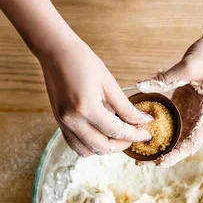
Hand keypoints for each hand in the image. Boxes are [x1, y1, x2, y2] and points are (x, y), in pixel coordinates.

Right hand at [39, 38, 151, 156]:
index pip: (116, 131)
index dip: (134, 134)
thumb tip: (142, 120)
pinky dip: (90, 145)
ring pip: (87, 151)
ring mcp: (63, 123)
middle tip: (134, 135)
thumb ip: (125, 106)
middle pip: (102, 146)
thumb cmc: (82, 61)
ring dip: (105, 148)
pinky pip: (75, 144)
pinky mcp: (59, 122)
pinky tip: (101, 135)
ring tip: (117, 136)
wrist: (56, 52)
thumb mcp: (108, 82)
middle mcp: (72, 120)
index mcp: (86, 108)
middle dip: (122, 144)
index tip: (146, 134)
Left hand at [137, 32, 202, 166]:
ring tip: (137, 152)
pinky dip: (156, 127)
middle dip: (163, 154)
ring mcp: (192, 111)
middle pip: (182, 143)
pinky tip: (140, 130)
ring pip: (175, 134)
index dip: (177, 154)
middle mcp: (201, 117)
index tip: (160, 161)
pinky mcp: (184, 103)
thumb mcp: (189, 66)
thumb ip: (165, 78)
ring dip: (158, 143)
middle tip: (140, 162)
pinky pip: (169, 119)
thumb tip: (139, 86)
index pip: (193, 142)